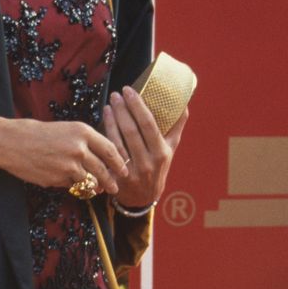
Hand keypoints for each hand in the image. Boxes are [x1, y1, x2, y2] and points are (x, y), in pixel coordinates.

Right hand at [0, 118, 127, 195]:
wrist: (11, 142)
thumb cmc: (36, 133)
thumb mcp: (65, 130)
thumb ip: (83, 143)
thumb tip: (100, 160)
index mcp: (82, 131)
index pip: (110, 149)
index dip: (119, 162)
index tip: (124, 170)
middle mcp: (79, 148)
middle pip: (102, 169)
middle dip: (110, 181)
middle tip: (115, 188)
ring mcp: (69, 165)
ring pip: (89, 181)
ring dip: (94, 187)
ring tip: (97, 191)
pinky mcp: (58, 178)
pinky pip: (71, 185)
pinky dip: (72, 186)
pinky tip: (68, 184)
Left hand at [102, 86, 188, 208]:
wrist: (143, 198)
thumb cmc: (158, 166)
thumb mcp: (171, 149)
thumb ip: (176, 126)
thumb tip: (183, 101)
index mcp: (162, 152)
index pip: (149, 125)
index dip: (138, 106)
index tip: (130, 90)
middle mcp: (148, 162)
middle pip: (132, 131)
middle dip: (123, 109)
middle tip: (117, 93)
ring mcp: (131, 171)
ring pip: (118, 140)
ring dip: (112, 119)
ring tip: (110, 102)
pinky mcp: (116, 177)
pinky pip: (109, 152)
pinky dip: (106, 133)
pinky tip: (104, 119)